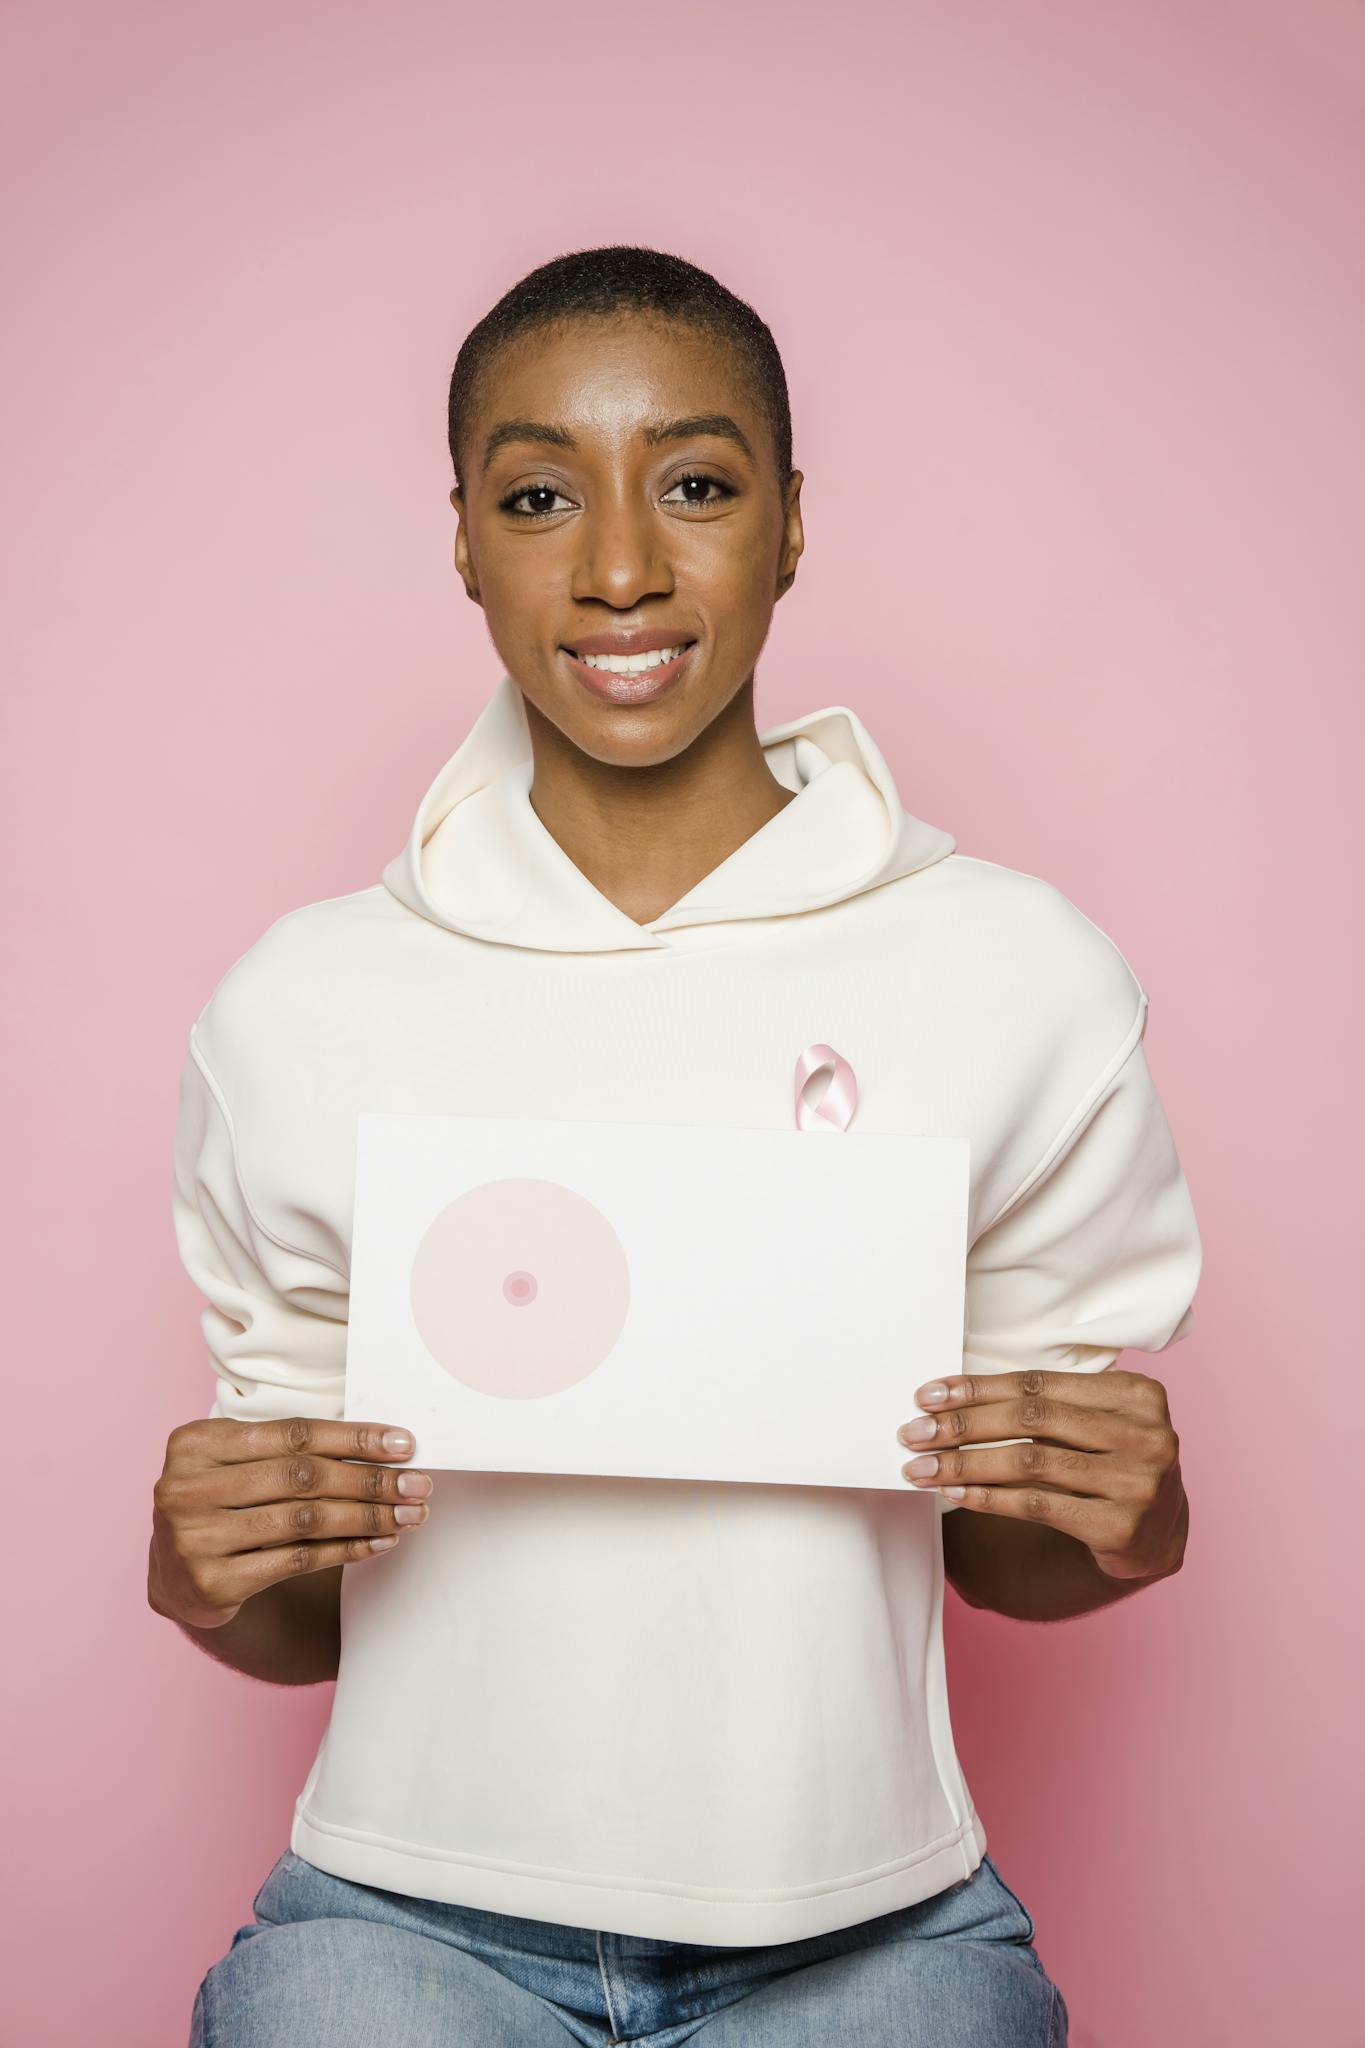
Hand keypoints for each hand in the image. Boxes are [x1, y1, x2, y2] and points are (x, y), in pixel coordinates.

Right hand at [148, 1417, 433, 1627]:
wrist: (174, 1576)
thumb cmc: (221, 1504)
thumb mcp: (238, 1464)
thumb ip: (290, 1452)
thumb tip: (384, 1448)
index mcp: (195, 1443)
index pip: (292, 1434)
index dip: (354, 1439)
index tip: (402, 1445)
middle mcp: (187, 1488)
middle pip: (302, 1477)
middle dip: (370, 1481)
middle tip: (418, 1484)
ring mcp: (194, 1538)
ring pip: (305, 1520)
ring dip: (367, 1517)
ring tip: (408, 1516)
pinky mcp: (212, 1582)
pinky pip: (296, 1560)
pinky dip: (345, 1550)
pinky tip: (377, 1543)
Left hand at [896, 1368, 1186, 1581]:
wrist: (1162, 1535)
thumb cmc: (1113, 1463)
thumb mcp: (1097, 1422)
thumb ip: (1046, 1406)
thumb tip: (951, 1402)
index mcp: (1138, 1394)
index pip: (1040, 1384)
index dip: (978, 1388)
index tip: (930, 1395)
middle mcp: (1145, 1435)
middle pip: (1031, 1419)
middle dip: (963, 1424)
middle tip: (914, 1432)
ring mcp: (1137, 1483)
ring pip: (1029, 1462)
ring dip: (965, 1463)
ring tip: (923, 1467)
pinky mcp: (1120, 1526)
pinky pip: (1037, 1505)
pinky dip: (989, 1498)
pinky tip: (956, 1493)